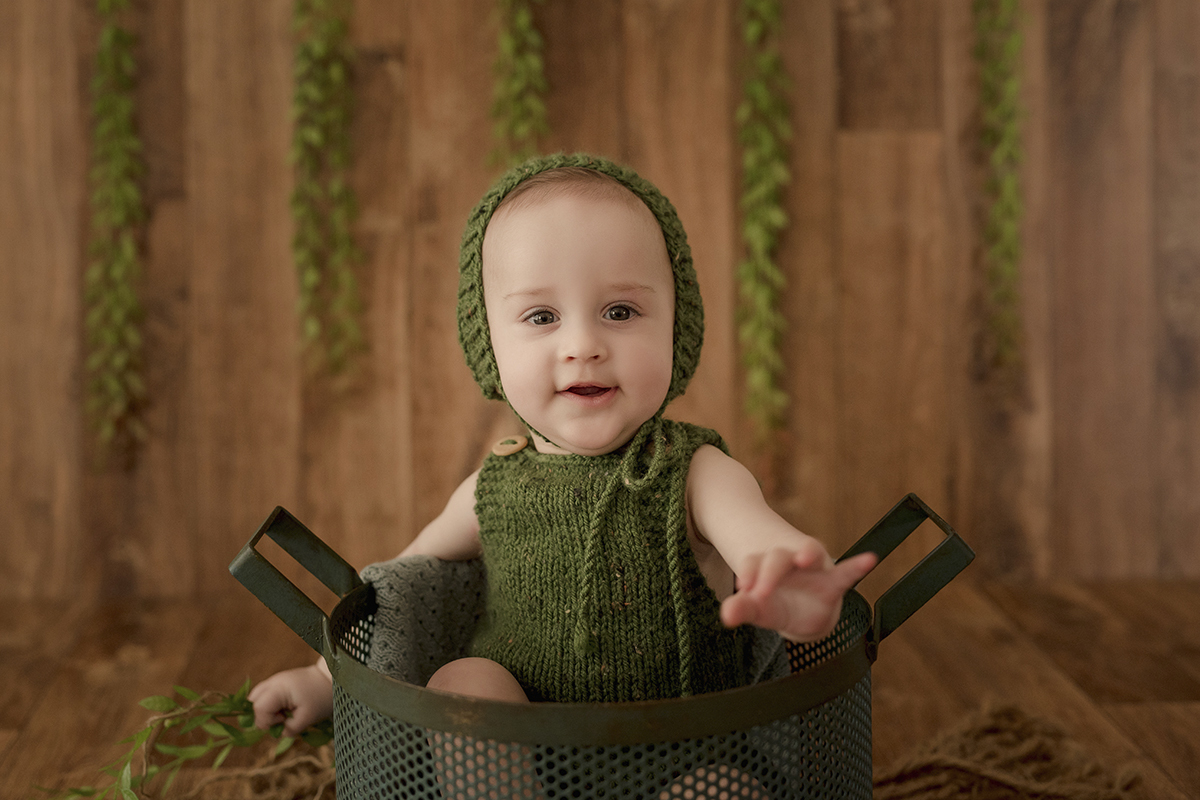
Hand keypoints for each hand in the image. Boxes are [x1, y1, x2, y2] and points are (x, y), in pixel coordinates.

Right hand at [247, 662, 333, 736]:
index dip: (268, 721)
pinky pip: (263, 695)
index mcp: (279, 688)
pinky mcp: (277, 682)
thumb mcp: (308, 718)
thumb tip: (280, 732)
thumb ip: (291, 728)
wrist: (331, 679)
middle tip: (282, 718)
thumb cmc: (321, 698)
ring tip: (282, 713)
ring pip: (255, 698)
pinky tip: (283, 708)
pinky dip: (269, 705)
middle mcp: (273, 682)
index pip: (259, 708)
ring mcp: (274, 680)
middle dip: (264, 716)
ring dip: (265, 710)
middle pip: (253, 702)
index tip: (284, 720)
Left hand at [720, 548, 877, 641]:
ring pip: (810, 552)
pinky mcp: (833, 581)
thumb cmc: (774, 606)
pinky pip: (846, 572)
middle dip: (769, 572)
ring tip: (805, 557)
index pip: (752, 561)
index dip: (747, 572)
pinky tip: (870, 559)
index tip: (743, 588)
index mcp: (763, 564)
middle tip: (760, 592)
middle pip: (778, 556)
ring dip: (807, 552)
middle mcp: (788, 560)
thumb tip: (726, 616)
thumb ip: (742, 609)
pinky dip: (857, 566)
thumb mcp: (757, 610)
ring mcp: (812, 568)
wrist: (801, 613)